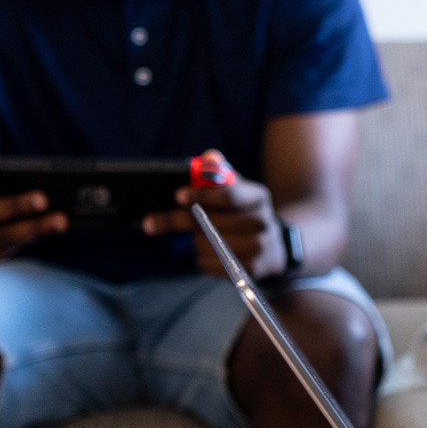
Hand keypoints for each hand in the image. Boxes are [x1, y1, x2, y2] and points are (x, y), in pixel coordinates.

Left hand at [141, 150, 282, 277]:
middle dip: (178, 221)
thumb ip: (221, 173)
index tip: (177, 196)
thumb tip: (208, 157)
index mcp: (258, 197)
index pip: (228, 195)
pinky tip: (210, 253)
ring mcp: (258, 248)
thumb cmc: (246, 213)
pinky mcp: (250, 271)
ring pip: (207, 245)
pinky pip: (210, 265)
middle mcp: (262, 222)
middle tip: (150, 223)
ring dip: (195, 241)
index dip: (201, 195)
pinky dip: (202, 259)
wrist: (276, 249)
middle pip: (211, 223)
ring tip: (200, 237)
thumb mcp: (239, 190)